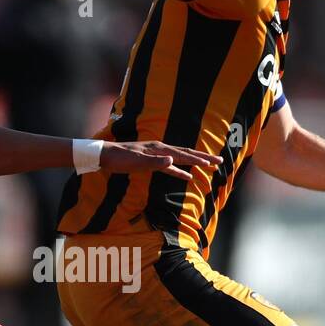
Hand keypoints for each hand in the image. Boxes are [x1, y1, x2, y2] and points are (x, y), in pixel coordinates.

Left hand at [101, 140, 220, 179]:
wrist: (105, 156)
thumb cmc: (120, 158)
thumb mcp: (136, 161)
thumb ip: (155, 162)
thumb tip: (172, 161)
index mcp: (159, 149)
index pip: (184, 154)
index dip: (199, 159)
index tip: (213, 163)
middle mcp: (161, 150)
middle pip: (186, 153)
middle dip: (203, 158)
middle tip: (219, 161)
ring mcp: (157, 155)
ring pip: (181, 159)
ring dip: (194, 163)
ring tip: (208, 166)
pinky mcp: (152, 162)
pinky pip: (171, 167)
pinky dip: (180, 171)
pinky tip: (187, 176)